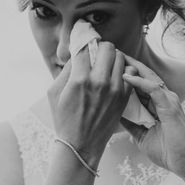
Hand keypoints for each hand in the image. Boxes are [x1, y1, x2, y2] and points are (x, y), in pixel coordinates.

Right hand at [47, 42, 129, 164]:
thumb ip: (65, 70)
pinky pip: (130, 72)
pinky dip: (123, 69)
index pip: (85, 47)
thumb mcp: (54, 92)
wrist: (80, 145)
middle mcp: (99, 81)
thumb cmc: (63, 119)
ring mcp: (114, 89)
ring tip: (105, 63)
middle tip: (96, 52)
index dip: (83, 41)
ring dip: (112, 57)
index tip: (83, 39)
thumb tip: (77, 53)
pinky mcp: (123, 97)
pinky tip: (115, 74)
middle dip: (100, 47)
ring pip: (120, 57)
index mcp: (79, 79)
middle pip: (107, 48)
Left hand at [120, 55, 184, 180]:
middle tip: (111, 53)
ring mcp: (170, 100)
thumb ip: (132, 124)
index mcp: (159, 104)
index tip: (109, 66)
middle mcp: (165, 98)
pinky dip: (139, 81)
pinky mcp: (171, 106)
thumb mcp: (142, 136)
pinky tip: (126, 76)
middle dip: (129, 64)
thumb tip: (116, 116)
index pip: (142, 83)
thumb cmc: (168, 152)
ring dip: (133, 67)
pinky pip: (153, 88)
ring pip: (149, 77)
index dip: (128, 73)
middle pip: (145, 75)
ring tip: (116, 57)